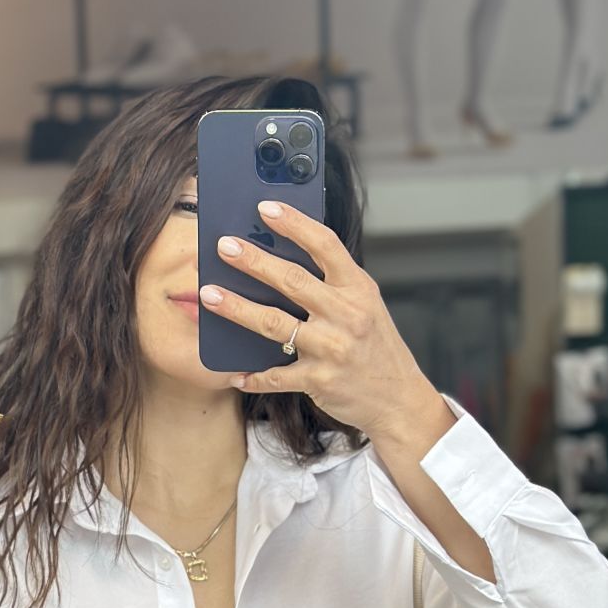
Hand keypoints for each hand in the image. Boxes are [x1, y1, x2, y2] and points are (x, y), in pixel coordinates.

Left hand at [200, 201, 448, 445]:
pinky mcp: (320, 380)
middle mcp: (347, 315)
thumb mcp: (365, 306)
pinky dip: (253, 376)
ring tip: (209, 295)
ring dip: (237, 308)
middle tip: (223, 247)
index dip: (294, 224)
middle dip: (253, 261)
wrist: (398, 400)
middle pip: (292, 280)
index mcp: (358, 289)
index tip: (265, 208)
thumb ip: (333, 285)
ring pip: (274, 323)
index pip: (325, 245)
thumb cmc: (376, 348)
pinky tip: (234, 372)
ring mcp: (333, 349)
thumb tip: (282, 259)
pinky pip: (277, 376)